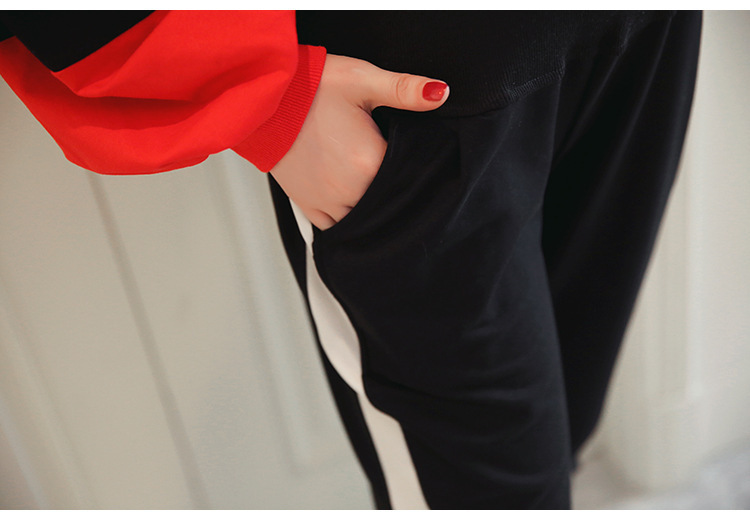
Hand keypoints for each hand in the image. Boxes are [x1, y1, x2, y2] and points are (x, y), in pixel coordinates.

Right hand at [270, 54, 448, 229]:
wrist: (266, 97)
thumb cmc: (311, 88)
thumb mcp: (363, 80)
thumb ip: (405, 89)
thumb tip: (440, 93)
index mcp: (369, 163)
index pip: (408, 178)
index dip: (415, 168)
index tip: (411, 156)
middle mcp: (350, 190)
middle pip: (387, 202)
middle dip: (392, 189)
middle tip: (386, 166)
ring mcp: (327, 201)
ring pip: (363, 219)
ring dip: (370, 207)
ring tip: (370, 185)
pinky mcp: (307, 204)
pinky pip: (333, 227)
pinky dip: (345, 220)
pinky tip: (351, 205)